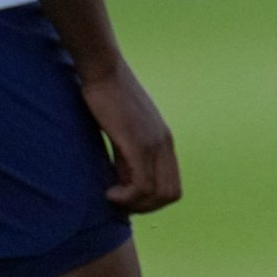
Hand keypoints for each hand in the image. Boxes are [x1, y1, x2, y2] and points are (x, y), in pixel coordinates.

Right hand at [79, 60, 181, 211]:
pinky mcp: (138, 143)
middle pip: (171, 195)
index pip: (173, 186)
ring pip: (159, 194)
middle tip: (120, 201)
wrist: (103, 70)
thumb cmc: (107, 98)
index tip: (127, 196)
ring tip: (113, 196)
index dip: (151, 200)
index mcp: (165, 140)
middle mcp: (165, 144)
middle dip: (145, 207)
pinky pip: (142, 185)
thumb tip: (123, 184)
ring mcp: (154, 144)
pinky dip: (126, 198)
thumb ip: (128, 157)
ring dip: (135, 205)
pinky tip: (109, 192)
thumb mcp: (124, 131)